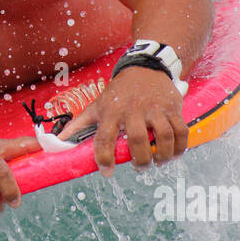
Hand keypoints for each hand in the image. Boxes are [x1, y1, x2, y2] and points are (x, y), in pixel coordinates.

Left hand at [55, 66, 187, 173]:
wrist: (144, 68)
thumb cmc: (118, 92)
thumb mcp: (97, 104)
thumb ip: (79, 124)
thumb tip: (58, 141)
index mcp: (111, 111)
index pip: (104, 138)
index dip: (104, 158)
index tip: (107, 173)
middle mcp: (133, 110)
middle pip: (138, 140)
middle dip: (141, 160)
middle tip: (140, 167)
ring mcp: (155, 108)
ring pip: (163, 136)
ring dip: (163, 155)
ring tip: (158, 161)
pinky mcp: (172, 108)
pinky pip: (181, 130)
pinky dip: (181, 146)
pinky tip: (174, 153)